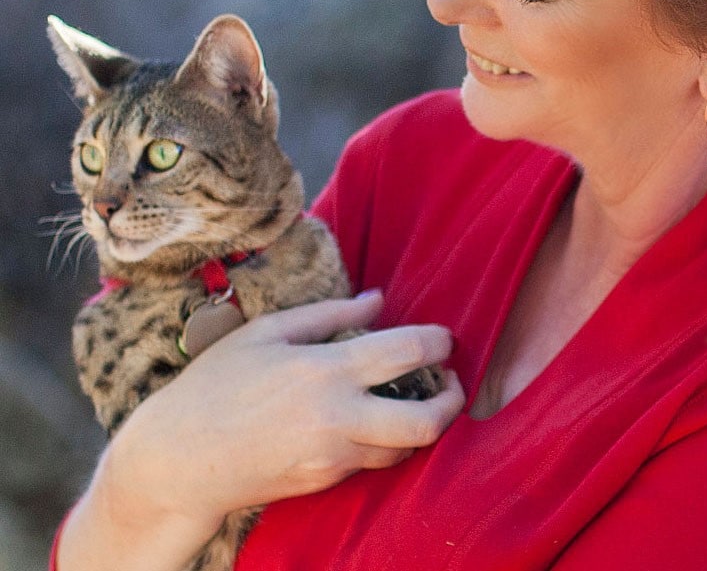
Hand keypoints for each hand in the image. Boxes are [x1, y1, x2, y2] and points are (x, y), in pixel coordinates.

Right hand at [59, 293, 463, 570]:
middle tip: (452, 382)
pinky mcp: (324, 483)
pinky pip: (372, 463)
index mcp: (325, 371)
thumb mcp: (268, 332)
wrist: (178, 460)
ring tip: (418, 399)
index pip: (407, 352)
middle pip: (425, 421)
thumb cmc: (217, 383)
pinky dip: (386, 442)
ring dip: (422, 426)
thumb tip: (378, 299)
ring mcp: (332, 458)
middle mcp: (338, 419)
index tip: (446, 338)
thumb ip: (330, 314)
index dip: (439, 341)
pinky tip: (375, 421)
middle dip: (452, 401)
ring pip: (404, 449)